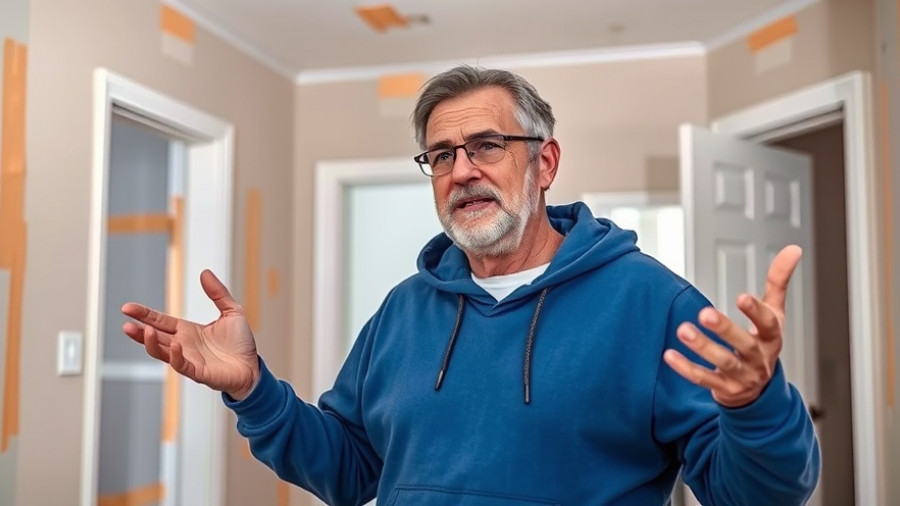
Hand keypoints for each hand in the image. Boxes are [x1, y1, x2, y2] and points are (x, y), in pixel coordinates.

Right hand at [122, 269, 259, 399]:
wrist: (253, 367)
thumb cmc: (240, 343)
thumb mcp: (232, 311)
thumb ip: (218, 293)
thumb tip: (205, 273)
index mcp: (188, 331)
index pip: (160, 321)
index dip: (144, 314)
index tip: (127, 308)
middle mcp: (183, 345)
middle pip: (154, 336)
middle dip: (139, 329)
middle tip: (126, 321)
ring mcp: (188, 359)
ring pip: (161, 352)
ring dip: (150, 342)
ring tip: (143, 330)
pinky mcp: (198, 372)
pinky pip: (181, 365)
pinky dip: (175, 356)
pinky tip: (173, 345)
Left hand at [663, 245, 801, 407]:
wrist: (759, 391)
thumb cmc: (762, 343)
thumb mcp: (774, 314)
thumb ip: (778, 282)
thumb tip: (794, 249)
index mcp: (772, 338)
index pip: (769, 324)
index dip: (757, 311)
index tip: (742, 297)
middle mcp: (759, 359)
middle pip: (745, 345)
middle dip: (725, 330)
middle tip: (704, 313)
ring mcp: (742, 376)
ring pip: (723, 363)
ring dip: (702, 347)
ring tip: (683, 330)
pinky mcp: (724, 390)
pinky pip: (704, 380)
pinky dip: (687, 369)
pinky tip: (670, 355)